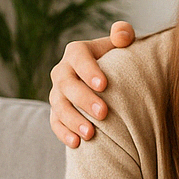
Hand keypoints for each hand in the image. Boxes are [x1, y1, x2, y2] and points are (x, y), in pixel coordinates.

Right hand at [49, 21, 134, 147]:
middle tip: (103, 113)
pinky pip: (55, 123)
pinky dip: (64, 133)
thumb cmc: (118, 60)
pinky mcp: (57, 112)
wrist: (108, 82)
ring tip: (90, 134)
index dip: (88, 70)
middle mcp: (63, 71)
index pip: (78, 57)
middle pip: (67, 84)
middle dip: (83, 99)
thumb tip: (122, 35)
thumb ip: (123, 34)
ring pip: (59, 106)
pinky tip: (77, 143)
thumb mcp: (122, 45)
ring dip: (73, 120)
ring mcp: (58, 93)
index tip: (104, 84)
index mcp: (77, 52)